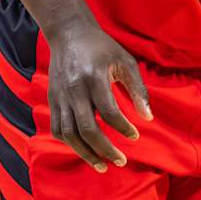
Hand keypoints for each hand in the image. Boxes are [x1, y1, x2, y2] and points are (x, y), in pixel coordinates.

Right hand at [44, 23, 152, 171]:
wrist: (68, 34)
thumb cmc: (102, 48)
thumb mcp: (125, 61)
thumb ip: (138, 89)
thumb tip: (148, 118)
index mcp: (94, 77)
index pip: (109, 112)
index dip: (123, 128)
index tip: (135, 136)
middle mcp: (74, 89)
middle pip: (87, 129)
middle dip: (105, 149)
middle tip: (121, 161)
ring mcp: (59, 96)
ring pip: (69, 134)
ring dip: (86, 154)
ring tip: (102, 165)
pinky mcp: (52, 100)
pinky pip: (57, 129)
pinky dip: (71, 144)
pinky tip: (85, 150)